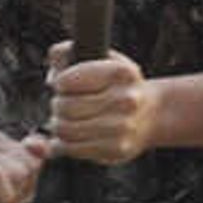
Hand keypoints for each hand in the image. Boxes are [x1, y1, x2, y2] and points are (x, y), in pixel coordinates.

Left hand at [41, 41, 163, 164]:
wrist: (150, 114)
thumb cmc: (115, 85)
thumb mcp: (99, 59)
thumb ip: (67, 53)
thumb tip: (52, 65)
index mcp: (121, 73)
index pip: (65, 81)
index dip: (59, 83)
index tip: (64, 84)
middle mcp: (126, 100)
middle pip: (63, 106)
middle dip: (58, 105)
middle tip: (65, 104)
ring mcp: (123, 127)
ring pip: (64, 129)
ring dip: (58, 125)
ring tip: (67, 120)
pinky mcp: (116, 149)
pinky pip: (71, 148)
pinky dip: (63, 143)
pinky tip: (71, 136)